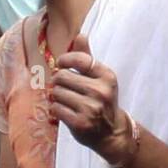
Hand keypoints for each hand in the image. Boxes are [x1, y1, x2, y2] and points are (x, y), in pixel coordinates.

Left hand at [51, 33, 130, 162]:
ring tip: (66, 101)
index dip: (65, 60)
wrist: (111, 132)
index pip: (79, 59)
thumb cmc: (102, 101)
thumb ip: (88, 58)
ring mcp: (90, 108)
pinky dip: (56, 109)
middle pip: (62, 76)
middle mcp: (100, 91)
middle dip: (59, 81)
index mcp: (107, 76)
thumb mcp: (100, 78)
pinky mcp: (80, 123)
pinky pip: (56, 108)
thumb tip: (80, 35)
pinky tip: (64, 111)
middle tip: (64, 87)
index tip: (62, 65)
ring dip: (57, 97)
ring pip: (57, 93)